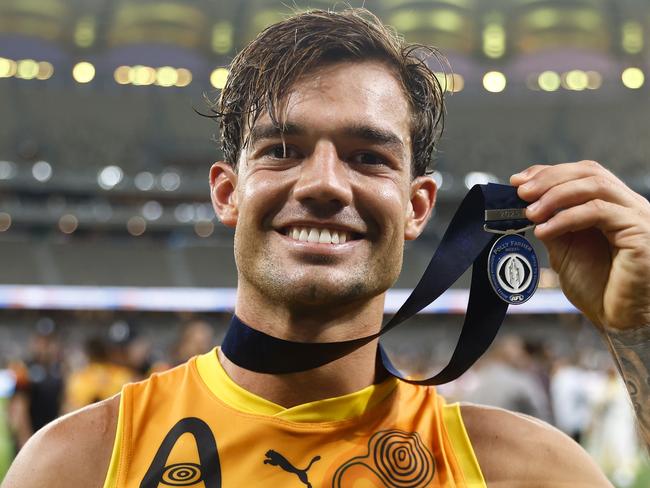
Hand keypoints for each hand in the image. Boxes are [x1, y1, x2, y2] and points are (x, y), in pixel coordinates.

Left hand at [510, 160, 649, 330]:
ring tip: (529, 212)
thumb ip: (554, 224)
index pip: (583, 173)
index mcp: (613, 206)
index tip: (518, 181)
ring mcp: (638, 217)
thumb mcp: (566, 250)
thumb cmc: (599, 290)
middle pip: (589, 172)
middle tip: (521, 192)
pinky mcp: (640, 232)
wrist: (621, 323)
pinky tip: (544, 230)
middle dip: (550, 179)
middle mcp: (629, 206)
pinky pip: (599, 212)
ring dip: (555, 195)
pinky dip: (566, 217)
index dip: (549, 173)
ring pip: (595, 185)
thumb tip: (530, 204)